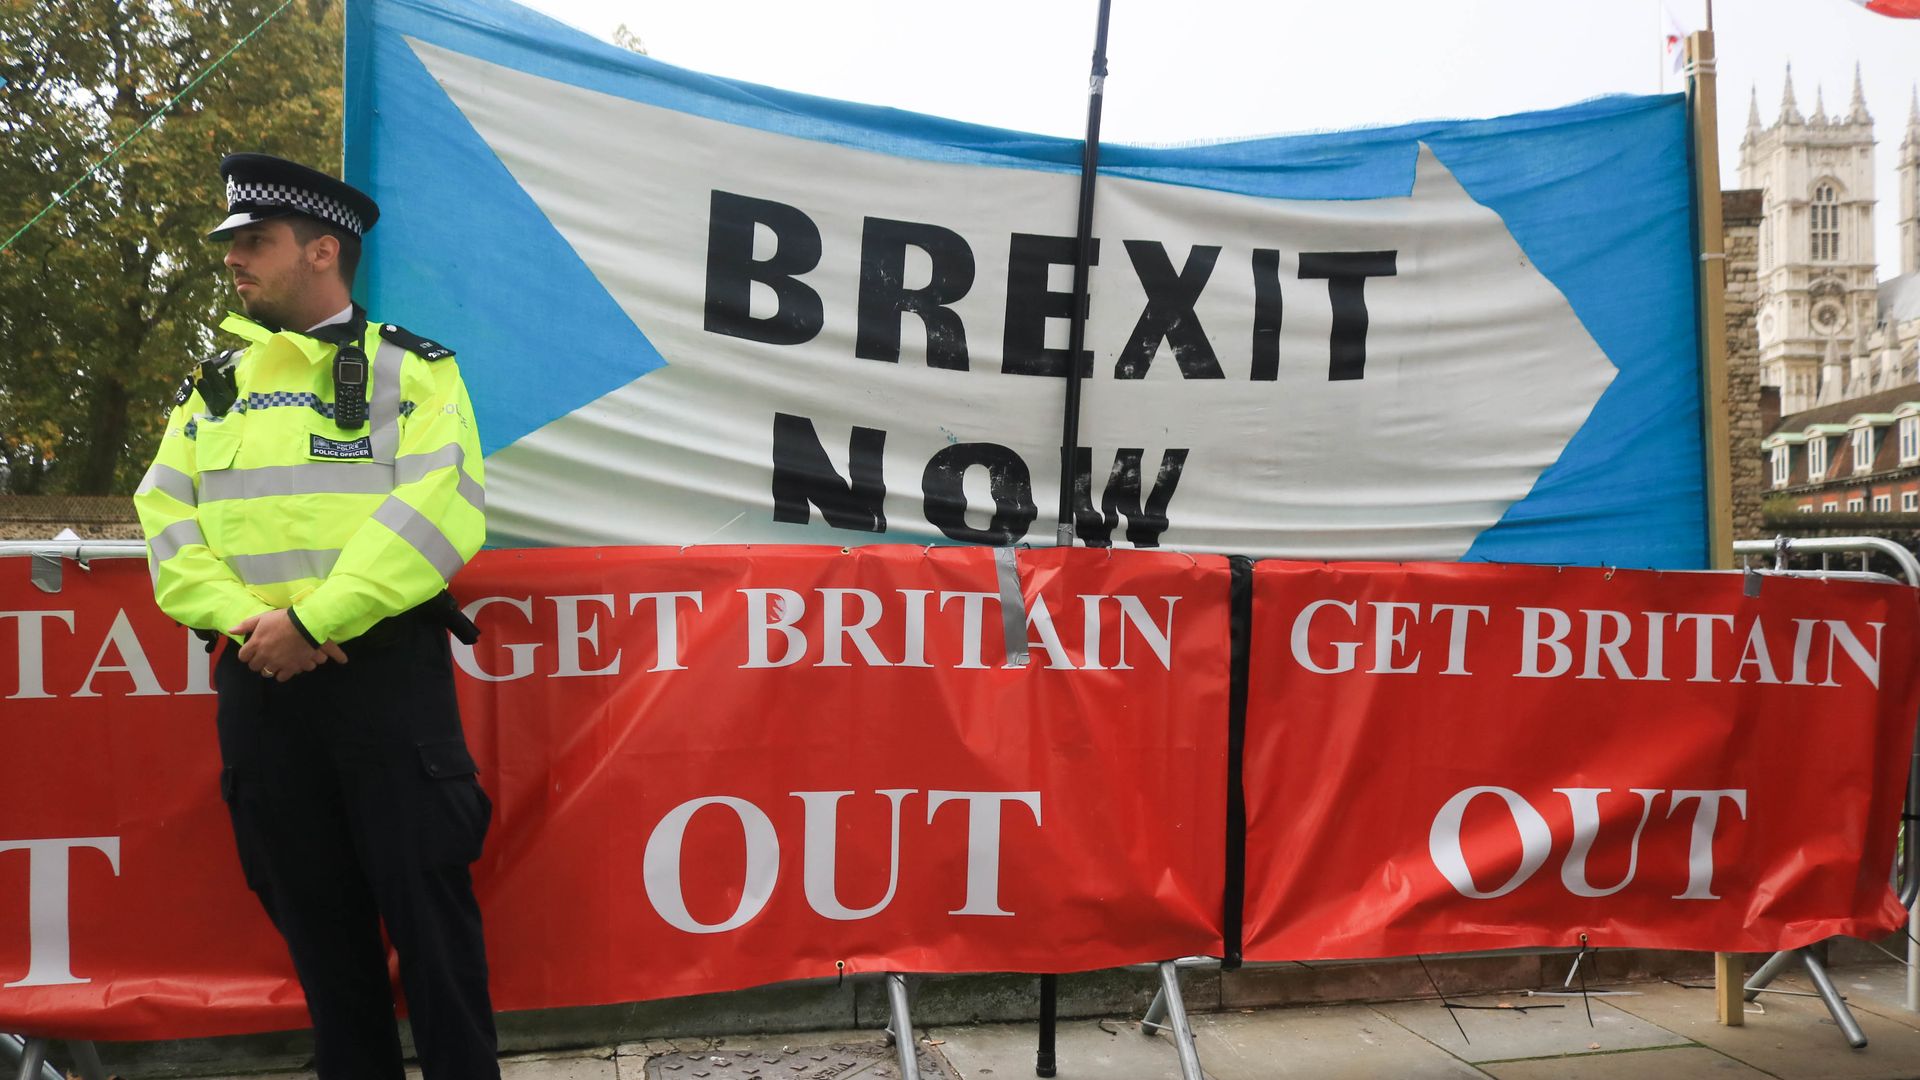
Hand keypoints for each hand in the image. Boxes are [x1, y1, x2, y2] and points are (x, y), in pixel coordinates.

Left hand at [229, 609, 345, 681]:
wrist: (305, 624)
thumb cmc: (283, 619)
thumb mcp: (262, 618)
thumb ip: (246, 625)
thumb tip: (231, 631)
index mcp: (255, 644)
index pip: (243, 656)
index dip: (247, 654)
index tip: (252, 651)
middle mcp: (264, 656)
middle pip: (254, 666)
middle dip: (257, 661)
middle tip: (264, 655)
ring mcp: (277, 663)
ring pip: (266, 673)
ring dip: (269, 668)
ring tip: (274, 661)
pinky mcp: (290, 667)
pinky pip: (281, 677)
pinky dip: (282, 674)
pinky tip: (284, 667)